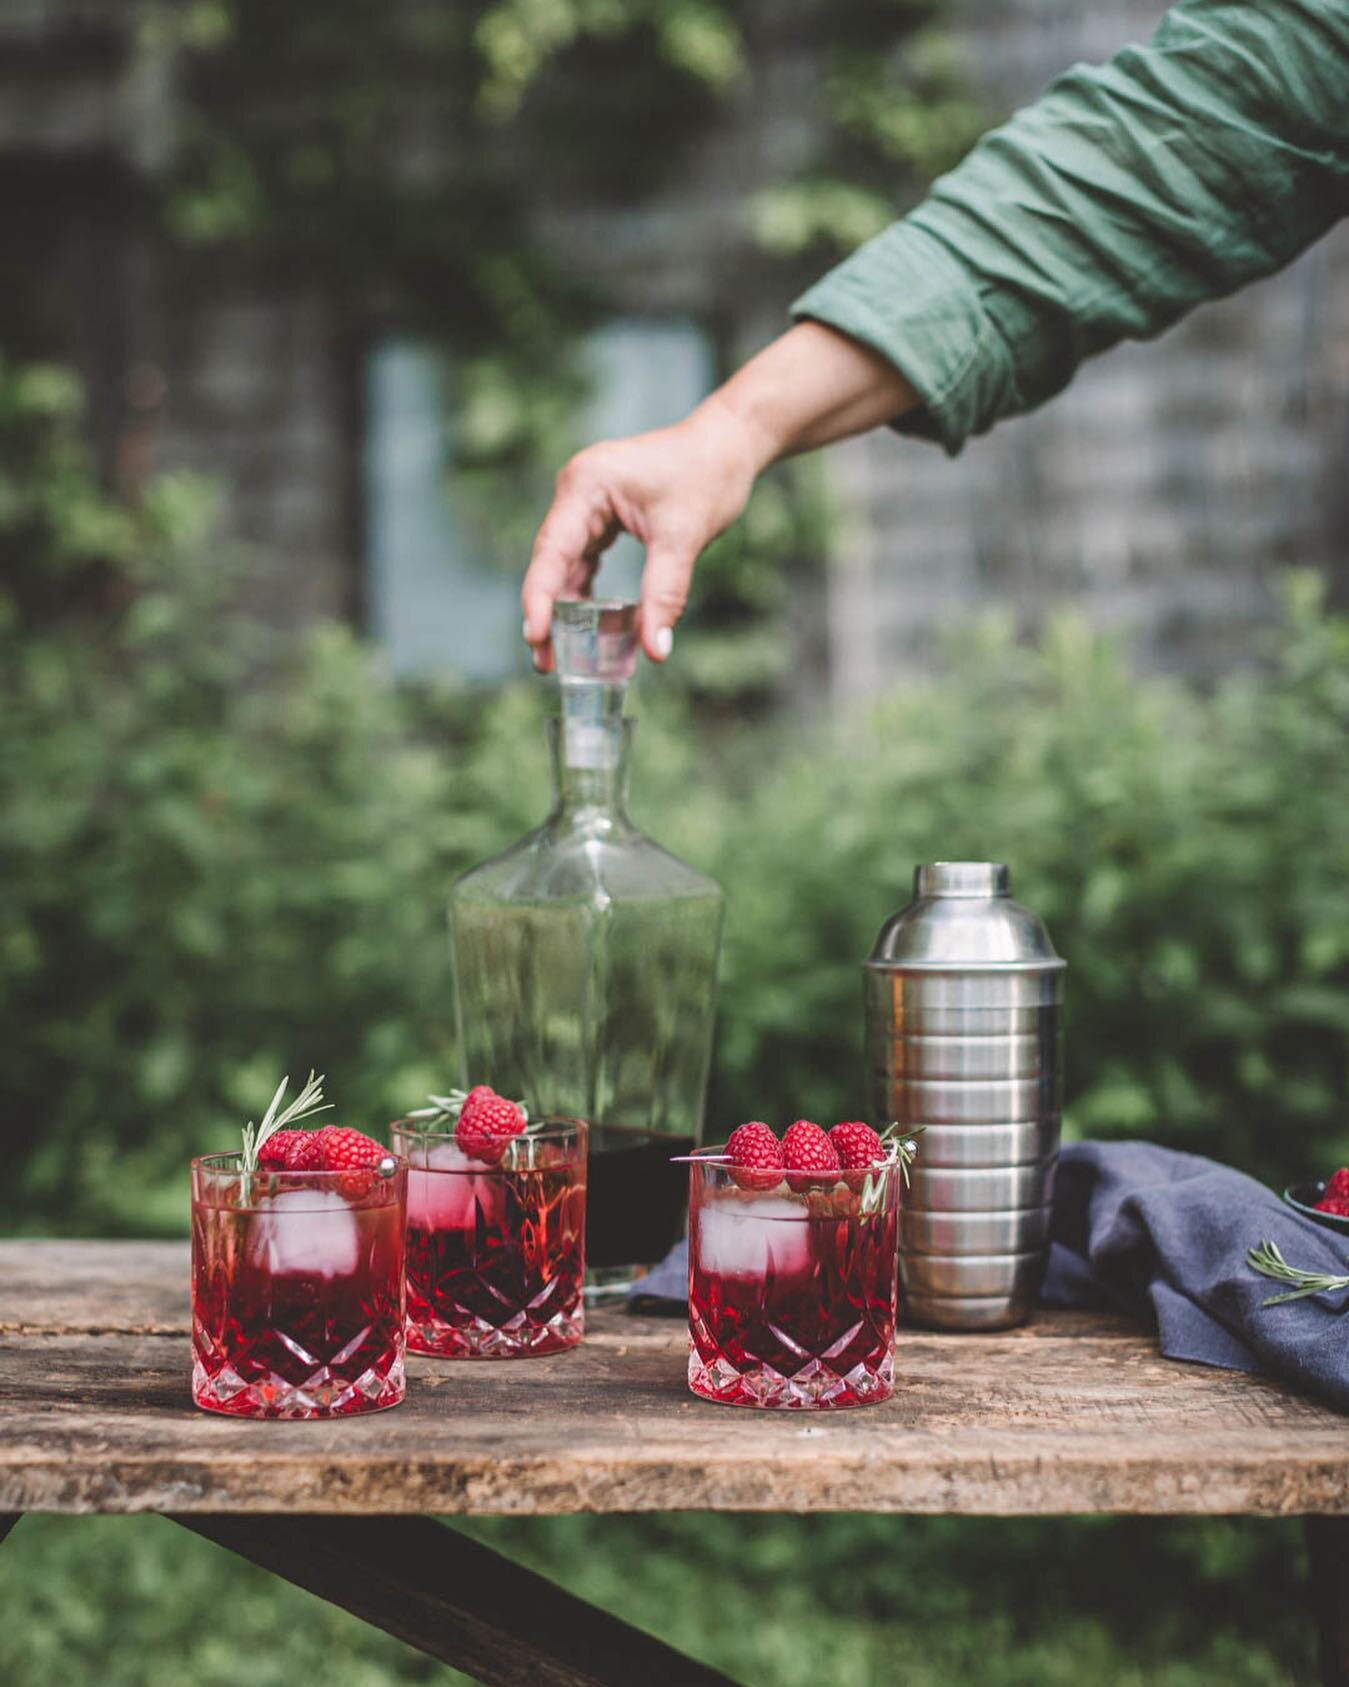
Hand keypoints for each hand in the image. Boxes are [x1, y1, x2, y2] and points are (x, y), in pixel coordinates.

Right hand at [521, 393, 763, 669]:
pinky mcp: (602, 515)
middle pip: (551, 561)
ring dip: (563, 607)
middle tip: (543, 661)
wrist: (729, 444)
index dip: (540, 597)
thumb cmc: (707, 475)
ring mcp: (587, 502)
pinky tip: (586, 627)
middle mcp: (577, 490)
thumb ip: (665, 594)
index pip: (553, 550)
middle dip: (547, 612)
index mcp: (586, 485)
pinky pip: (585, 560)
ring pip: (565, 564)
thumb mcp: (684, 538)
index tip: (534, 636)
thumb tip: (655, 650)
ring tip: (557, 654)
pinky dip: (586, 592)